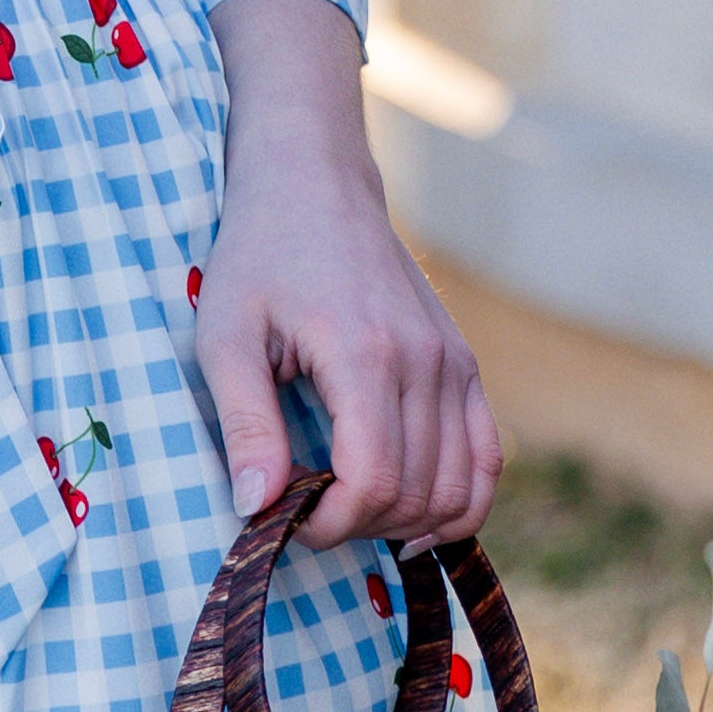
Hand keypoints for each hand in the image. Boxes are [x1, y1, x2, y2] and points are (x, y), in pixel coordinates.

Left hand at [197, 0, 501, 548]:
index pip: (373, 480)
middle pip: (416, 494)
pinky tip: (411, 516)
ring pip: (458, 489)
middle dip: (358, 525)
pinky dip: (459, 502)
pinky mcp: (465, 364)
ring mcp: (455, 362)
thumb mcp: (225, 336)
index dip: (330, 524)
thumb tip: (257, 510)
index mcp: (366, 354)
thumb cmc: (259, 257)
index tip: (285, 519)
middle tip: (306, 512)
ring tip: (349, 508)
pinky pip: (487, 459)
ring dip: (406, 522)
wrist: (314, 185)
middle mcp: (426, 361)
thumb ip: (245, 424)